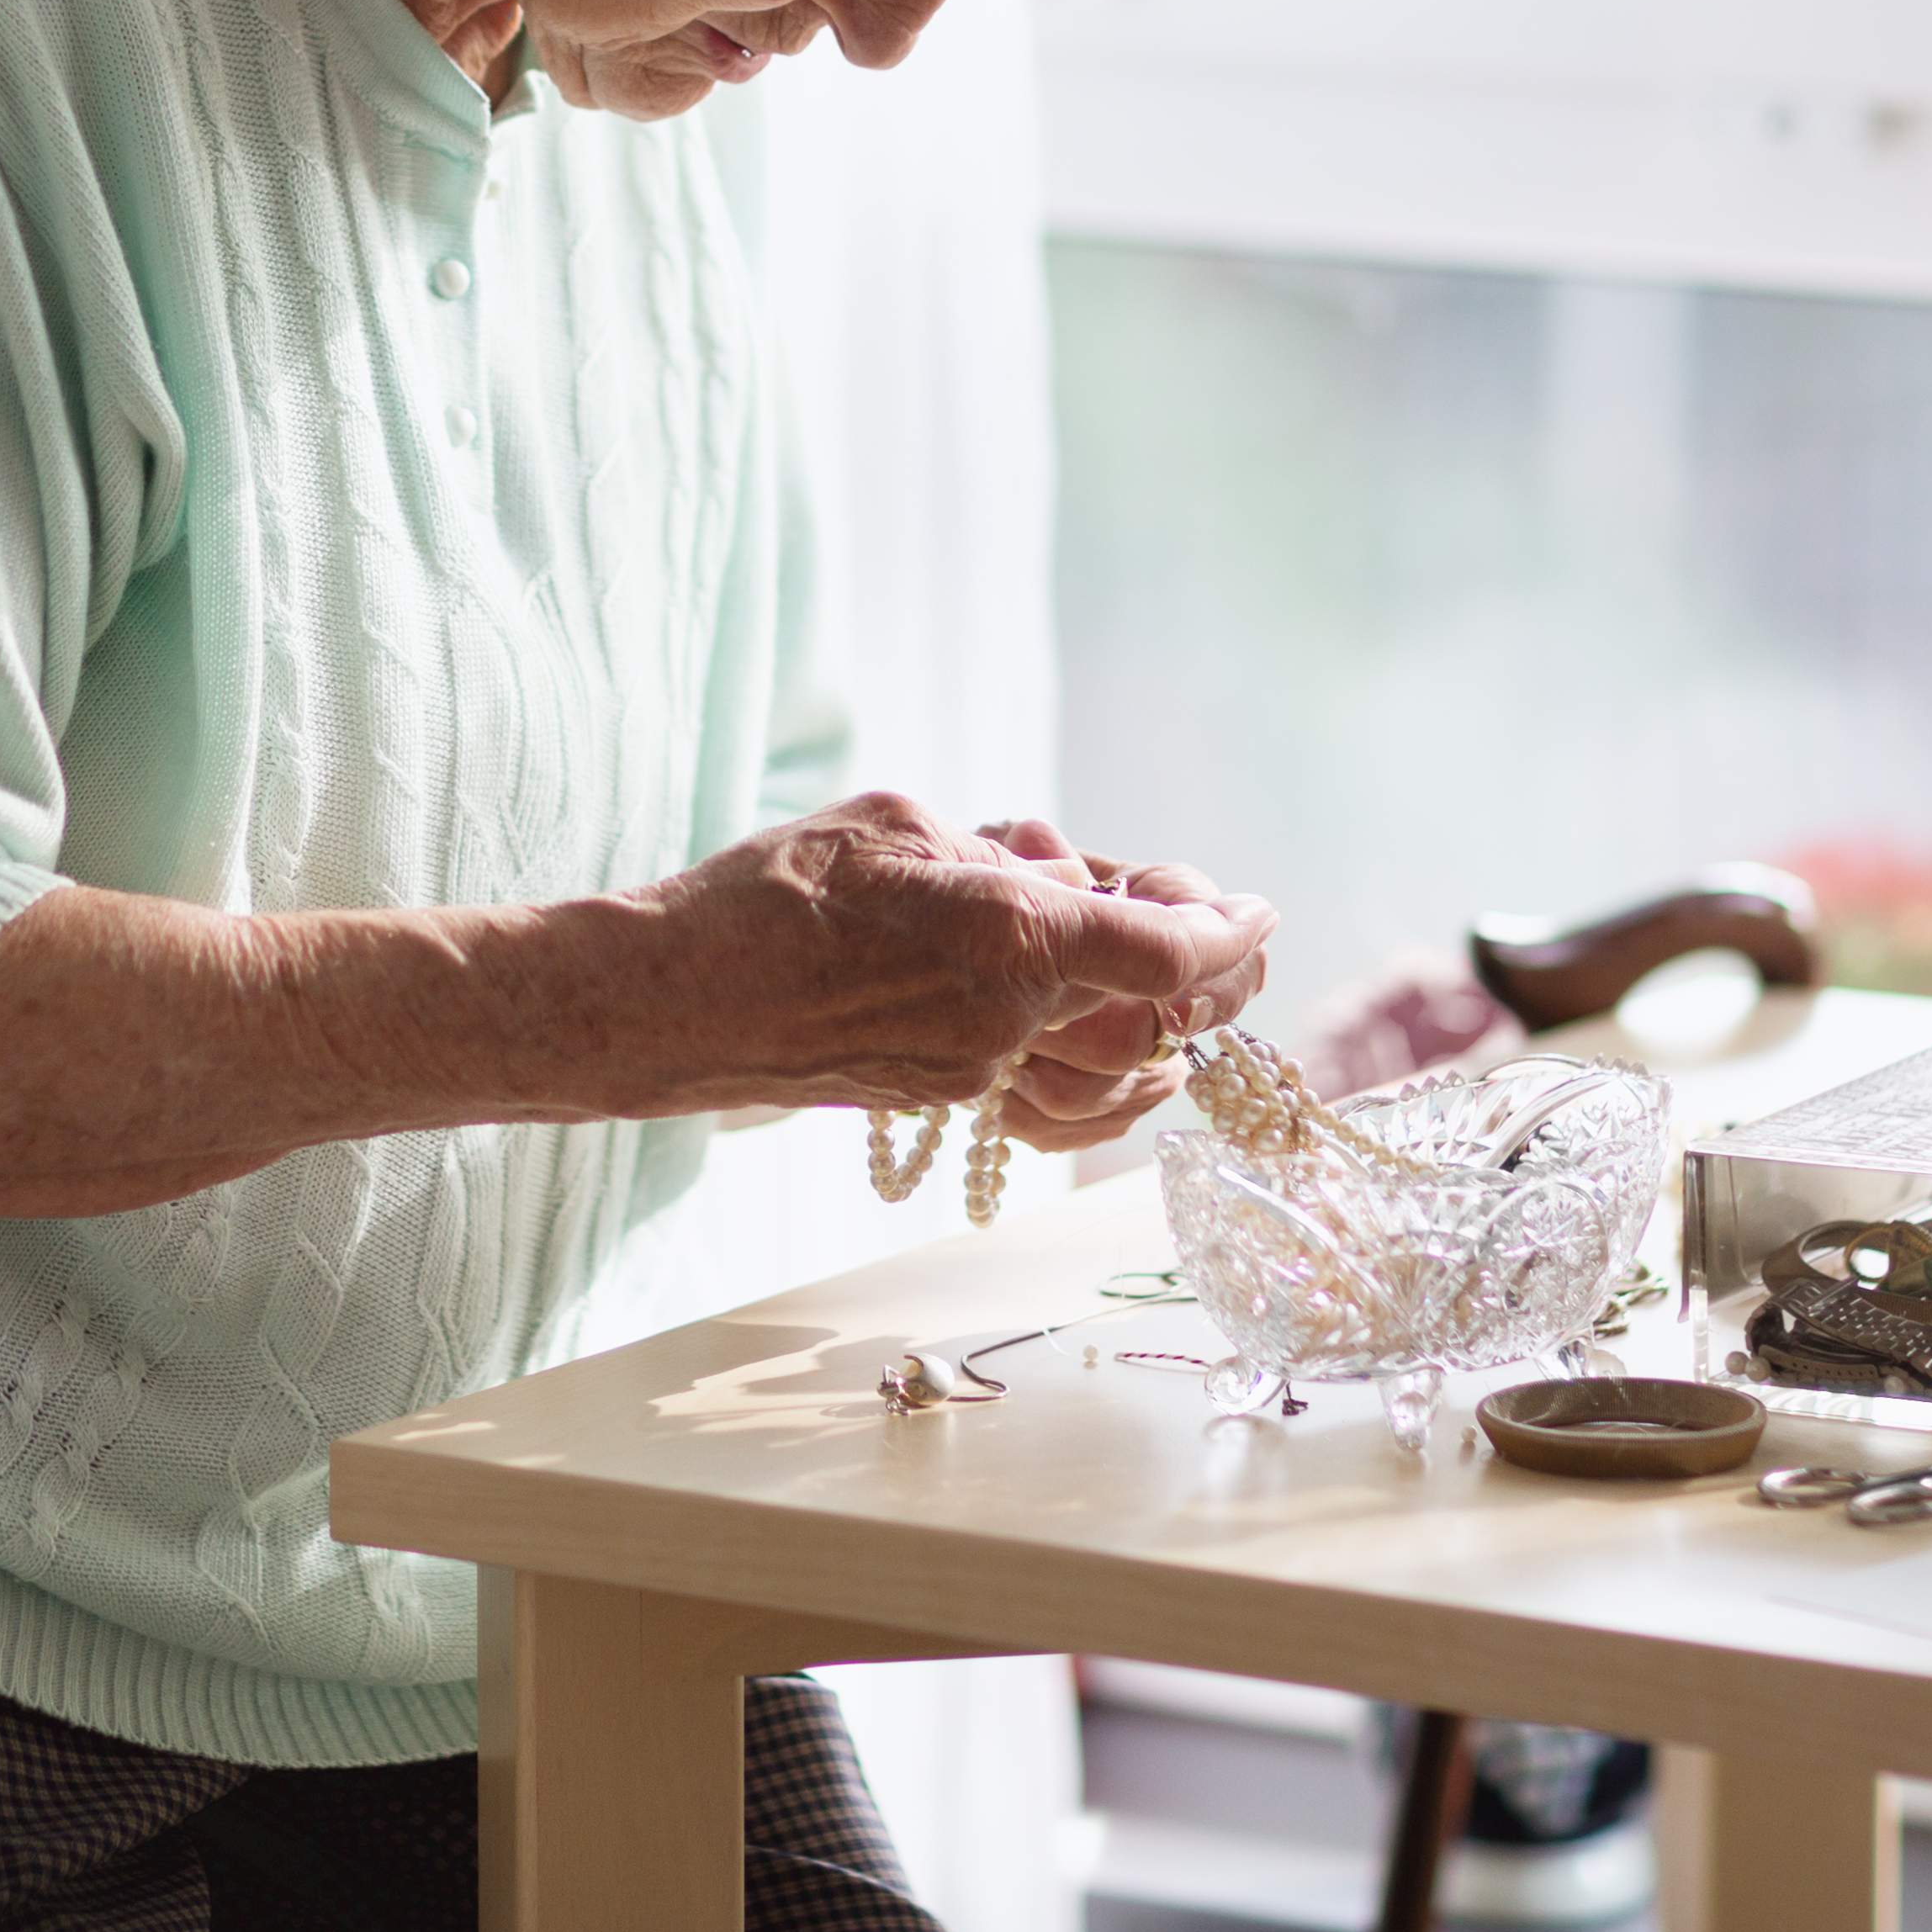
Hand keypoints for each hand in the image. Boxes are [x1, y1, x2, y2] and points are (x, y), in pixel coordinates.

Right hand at [613, 793, 1272, 1139]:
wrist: (673, 1000)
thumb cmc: (770, 893)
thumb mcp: (897, 825)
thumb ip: (1000, 855)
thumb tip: (1069, 881)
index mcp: (1003, 934)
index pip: (1164, 953)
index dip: (1228, 933)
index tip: (1258, 911)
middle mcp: (1002, 1020)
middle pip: (1158, 1025)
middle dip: (1211, 982)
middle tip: (1229, 937)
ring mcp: (972, 1077)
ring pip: (1115, 1080)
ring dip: (1161, 1034)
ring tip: (1172, 984)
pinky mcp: (940, 1103)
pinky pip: (1054, 1106)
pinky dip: (1102, 1080)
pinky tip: (1107, 1044)